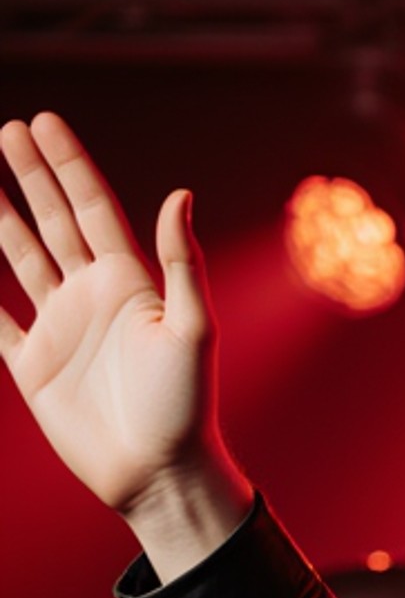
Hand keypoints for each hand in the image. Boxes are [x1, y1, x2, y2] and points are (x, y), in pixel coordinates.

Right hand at [0, 109, 249, 566]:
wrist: (159, 475)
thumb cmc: (186, 407)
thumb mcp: (193, 331)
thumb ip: (181, 263)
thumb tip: (179, 194)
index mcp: (131, 284)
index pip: (93, 209)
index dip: (69, 166)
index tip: (45, 122)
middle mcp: (92, 298)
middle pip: (55, 221)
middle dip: (31, 176)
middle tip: (7, 129)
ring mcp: (60, 328)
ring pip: (21, 257)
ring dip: (0, 216)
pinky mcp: (33, 364)